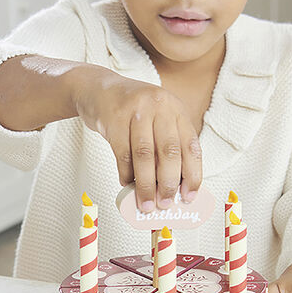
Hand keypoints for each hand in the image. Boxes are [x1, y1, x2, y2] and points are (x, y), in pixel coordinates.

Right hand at [72, 68, 202, 211]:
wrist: (98, 88)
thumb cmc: (132, 111)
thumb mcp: (157, 118)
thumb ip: (167, 146)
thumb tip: (175, 186)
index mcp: (176, 109)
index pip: (191, 146)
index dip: (192, 174)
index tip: (188, 197)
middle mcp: (160, 106)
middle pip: (169, 151)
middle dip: (168, 183)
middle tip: (165, 204)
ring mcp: (136, 109)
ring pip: (145, 155)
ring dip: (146, 184)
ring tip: (146, 203)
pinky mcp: (114, 117)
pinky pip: (122, 153)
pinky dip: (125, 173)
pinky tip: (126, 183)